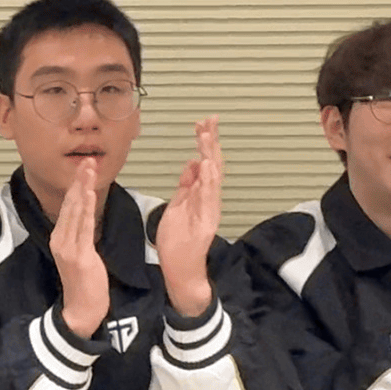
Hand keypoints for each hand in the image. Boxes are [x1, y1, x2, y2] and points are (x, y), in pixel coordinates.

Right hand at [53, 157, 109, 338]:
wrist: (82, 309)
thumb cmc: (86, 284)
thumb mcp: (81, 255)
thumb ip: (81, 235)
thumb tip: (88, 218)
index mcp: (60, 238)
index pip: (69, 206)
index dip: (76, 186)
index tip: (84, 168)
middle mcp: (60, 239)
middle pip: (70, 204)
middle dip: (79, 180)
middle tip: (87, 160)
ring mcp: (67, 246)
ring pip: (76, 211)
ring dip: (83, 188)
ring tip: (89, 169)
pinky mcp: (78, 254)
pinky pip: (83, 226)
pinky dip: (85, 208)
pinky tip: (89, 193)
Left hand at [156, 116, 222, 317]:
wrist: (180, 268)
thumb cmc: (178, 239)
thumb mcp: (178, 205)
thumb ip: (186, 185)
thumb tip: (193, 162)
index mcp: (200, 194)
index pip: (205, 162)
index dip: (205, 142)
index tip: (203, 122)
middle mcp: (208, 200)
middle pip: (212, 166)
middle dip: (210, 143)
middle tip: (209, 121)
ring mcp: (208, 211)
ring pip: (212, 180)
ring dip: (210, 157)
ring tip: (207, 138)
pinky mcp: (205, 223)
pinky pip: (207, 200)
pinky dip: (207, 182)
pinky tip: (205, 167)